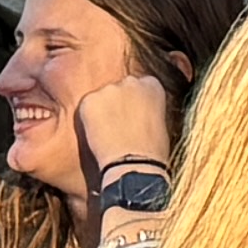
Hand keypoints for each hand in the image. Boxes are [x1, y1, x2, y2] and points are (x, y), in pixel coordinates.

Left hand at [67, 75, 175, 194]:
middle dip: (118, 102)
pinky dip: (88, 119)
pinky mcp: (89, 100)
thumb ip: (147, 110)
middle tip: (117, 125)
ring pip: (101, 96)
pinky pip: (86, 107)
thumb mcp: (160, 124)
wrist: (133, 166)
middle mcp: (131, 82)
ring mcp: (109, 90)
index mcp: (152, 85)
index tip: (133, 114)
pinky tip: (96, 136)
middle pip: (120, 87)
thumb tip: (137, 113)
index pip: (141, 84)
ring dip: (102, 110)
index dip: (135, 101)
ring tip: (106, 134)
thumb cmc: (152, 153)